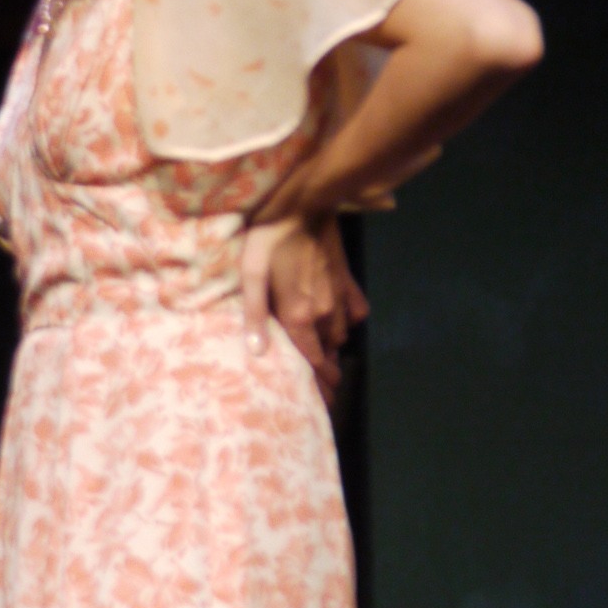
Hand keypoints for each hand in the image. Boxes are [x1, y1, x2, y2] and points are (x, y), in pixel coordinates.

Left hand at [242, 214, 368, 402]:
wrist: (303, 204)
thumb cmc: (267, 239)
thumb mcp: (251, 275)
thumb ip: (256, 316)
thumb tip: (258, 353)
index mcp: (299, 315)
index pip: (312, 360)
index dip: (317, 382)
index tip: (323, 402)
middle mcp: (325, 311)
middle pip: (329, 351)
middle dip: (327, 372)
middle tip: (325, 392)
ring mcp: (339, 295)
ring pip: (341, 333)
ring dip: (333, 347)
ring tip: (325, 359)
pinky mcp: (346, 279)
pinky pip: (355, 310)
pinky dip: (348, 321)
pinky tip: (339, 322)